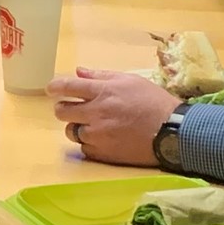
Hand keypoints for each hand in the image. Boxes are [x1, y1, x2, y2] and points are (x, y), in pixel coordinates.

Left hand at [48, 67, 180, 166]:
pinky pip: (84, 148)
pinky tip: (103, 138)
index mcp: (102, 92)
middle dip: (64, 108)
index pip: (67, 87)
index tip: (51, 90)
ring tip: (93, 125)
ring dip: (77, 126)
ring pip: (71, 131)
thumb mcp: (130, 80)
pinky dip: (89, 143)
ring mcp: (97, 135)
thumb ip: (101, 76)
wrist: (171, 131)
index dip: (55, 87)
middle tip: (74, 109)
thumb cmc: (153, 101)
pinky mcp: (102, 153)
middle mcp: (96, 113)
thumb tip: (78, 72)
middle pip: (62, 111)